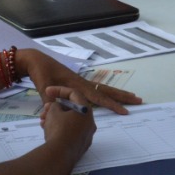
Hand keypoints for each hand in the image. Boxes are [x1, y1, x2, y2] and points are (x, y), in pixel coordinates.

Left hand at [19, 49, 141, 114]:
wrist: (36, 61)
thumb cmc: (40, 72)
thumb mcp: (44, 86)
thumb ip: (50, 101)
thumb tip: (54, 113)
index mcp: (77, 84)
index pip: (98, 96)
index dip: (111, 105)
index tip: (124, 111)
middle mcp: (82, 82)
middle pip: (106, 90)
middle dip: (122, 96)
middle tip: (138, 100)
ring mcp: (80, 82)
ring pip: (102, 89)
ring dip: (116, 94)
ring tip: (130, 97)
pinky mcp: (76, 83)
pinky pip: (94, 90)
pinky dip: (104, 94)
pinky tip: (107, 98)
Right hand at [37, 85, 94, 164]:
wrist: (59, 156)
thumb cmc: (58, 129)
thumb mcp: (53, 112)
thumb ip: (55, 105)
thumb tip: (57, 108)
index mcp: (86, 112)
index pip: (74, 94)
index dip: (59, 90)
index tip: (47, 91)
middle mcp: (90, 123)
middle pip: (73, 109)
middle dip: (57, 107)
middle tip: (44, 109)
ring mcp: (86, 136)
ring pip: (70, 122)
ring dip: (56, 118)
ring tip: (42, 121)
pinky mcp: (80, 147)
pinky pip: (70, 133)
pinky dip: (60, 129)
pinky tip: (47, 130)